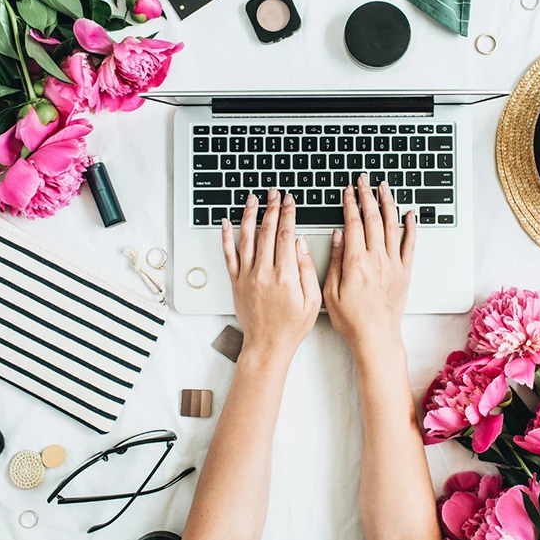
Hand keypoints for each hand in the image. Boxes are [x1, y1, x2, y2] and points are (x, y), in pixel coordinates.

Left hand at [222, 188, 320, 359]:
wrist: (267, 345)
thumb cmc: (292, 326)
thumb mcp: (313, 300)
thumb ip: (306, 269)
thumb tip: (300, 243)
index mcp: (285, 276)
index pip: (285, 235)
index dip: (288, 214)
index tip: (289, 201)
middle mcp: (263, 273)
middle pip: (266, 232)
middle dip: (271, 208)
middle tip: (274, 194)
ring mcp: (247, 276)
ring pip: (246, 238)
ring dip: (249, 215)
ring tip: (253, 199)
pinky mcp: (236, 282)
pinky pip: (229, 255)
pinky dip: (226, 237)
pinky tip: (226, 222)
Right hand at [324, 176, 416, 359]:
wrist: (376, 336)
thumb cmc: (351, 319)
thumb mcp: (331, 291)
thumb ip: (335, 260)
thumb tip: (338, 235)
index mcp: (356, 263)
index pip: (353, 223)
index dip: (350, 203)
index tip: (347, 191)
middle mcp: (377, 259)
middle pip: (372, 218)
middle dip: (367, 196)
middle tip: (363, 181)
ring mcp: (393, 264)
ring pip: (392, 225)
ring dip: (388, 203)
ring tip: (384, 187)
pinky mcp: (404, 271)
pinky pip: (410, 244)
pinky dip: (410, 226)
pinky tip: (409, 213)